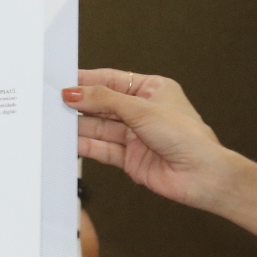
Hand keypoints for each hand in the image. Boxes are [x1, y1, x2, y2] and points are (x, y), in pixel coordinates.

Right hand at [66, 70, 235, 211]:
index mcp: (152, 90)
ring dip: (79, 126)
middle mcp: (143, 112)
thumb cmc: (187, 137)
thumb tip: (75, 93)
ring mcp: (136, 136)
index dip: (87, 81)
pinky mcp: (130, 159)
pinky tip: (70, 141)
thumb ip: (104, 101)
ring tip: (55, 122)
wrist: (202, 176)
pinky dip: (85, 146)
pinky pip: (102, 149)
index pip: (112, 80)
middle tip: (53, 102)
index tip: (63, 81)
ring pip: (100, 128)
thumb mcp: (141, 110)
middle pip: (103, 104)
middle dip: (80, 104)